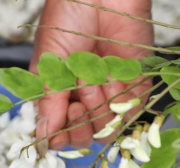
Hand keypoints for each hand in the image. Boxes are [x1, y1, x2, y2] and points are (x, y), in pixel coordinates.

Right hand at [30, 0, 152, 148]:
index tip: (58, 129)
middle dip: (81, 124)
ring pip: (109, 126)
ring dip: (99, 108)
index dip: (60, 137)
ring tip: (91, 79)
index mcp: (58, 95)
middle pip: (86, 136)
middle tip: (76, 102)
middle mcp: (84, 98)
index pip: (60, 134)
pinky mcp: (137, 81)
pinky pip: (132, 107)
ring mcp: (111, 91)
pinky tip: (110, 74)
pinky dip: (121, 96)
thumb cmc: (66, 19)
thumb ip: (49, 101)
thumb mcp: (49, 63)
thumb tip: (42, 136)